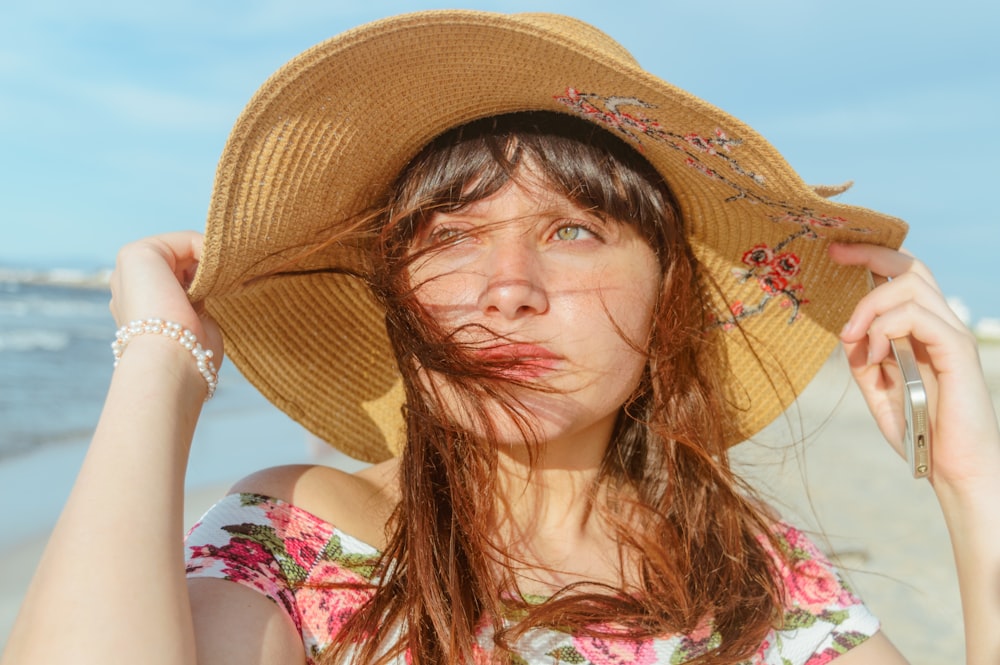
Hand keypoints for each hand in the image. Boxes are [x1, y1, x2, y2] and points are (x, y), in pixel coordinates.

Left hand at [108, 231, 222, 365]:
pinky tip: (222, 294)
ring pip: (200, 274)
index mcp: (132, 267)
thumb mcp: (146, 254)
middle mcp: (148, 283)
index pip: (177, 242)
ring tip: (217, 285)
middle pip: (189, 257)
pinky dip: (218, 290)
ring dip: (212, 277)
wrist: (171, 357)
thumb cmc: (153, 306)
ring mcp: (171, 302)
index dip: (199, 246)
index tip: (215, 258)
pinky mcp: (193, 319)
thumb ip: (177, 242)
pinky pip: (209, 293)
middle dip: (205, 262)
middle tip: (216, 273)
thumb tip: (212, 259)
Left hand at [830, 242, 999, 492]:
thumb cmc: (920, 431)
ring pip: (911, 285)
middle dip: (871, 255)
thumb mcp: (878, 389)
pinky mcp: (956, 349)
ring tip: (852, 337)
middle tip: (836, 256)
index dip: (871, 257)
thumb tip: (847, 331)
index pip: (903, 277)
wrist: (952, 467)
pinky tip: (875, 354)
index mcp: (921, 331)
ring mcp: (950, 335)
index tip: (836, 251)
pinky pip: (918, 315)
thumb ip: (863, 359)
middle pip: (912, 267)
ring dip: (870, 305)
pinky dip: (886, 327)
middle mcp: (939, 325)